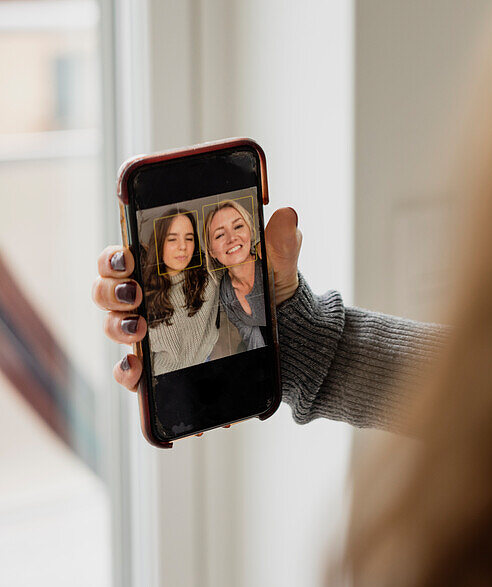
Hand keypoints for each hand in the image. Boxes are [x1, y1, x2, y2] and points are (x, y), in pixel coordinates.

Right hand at [94, 206, 302, 393]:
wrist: (286, 335)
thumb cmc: (268, 291)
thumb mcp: (274, 266)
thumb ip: (279, 242)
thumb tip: (287, 214)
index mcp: (169, 266)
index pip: (125, 255)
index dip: (114, 256)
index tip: (127, 257)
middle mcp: (155, 297)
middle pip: (108, 288)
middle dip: (110, 289)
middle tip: (134, 293)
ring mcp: (157, 330)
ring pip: (114, 325)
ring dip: (116, 326)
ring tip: (139, 328)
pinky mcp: (166, 361)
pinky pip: (134, 370)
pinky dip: (127, 371)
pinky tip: (136, 369)